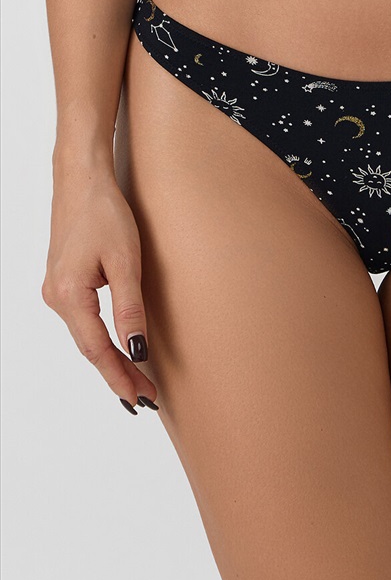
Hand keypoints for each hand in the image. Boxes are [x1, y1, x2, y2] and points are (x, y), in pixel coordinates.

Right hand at [42, 166, 157, 414]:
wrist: (81, 179)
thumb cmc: (105, 213)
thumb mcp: (125, 261)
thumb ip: (130, 309)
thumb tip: (137, 351)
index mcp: (69, 295)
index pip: (98, 350)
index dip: (120, 377)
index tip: (141, 400)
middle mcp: (55, 297)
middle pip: (89, 348)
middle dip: (118, 375)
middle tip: (146, 399)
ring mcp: (55, 290)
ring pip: (85, 336)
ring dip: (110, 359)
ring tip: (137, 381)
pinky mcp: (62, 282)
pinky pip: (83, 321)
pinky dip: (101, 339)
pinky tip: (117, 349)